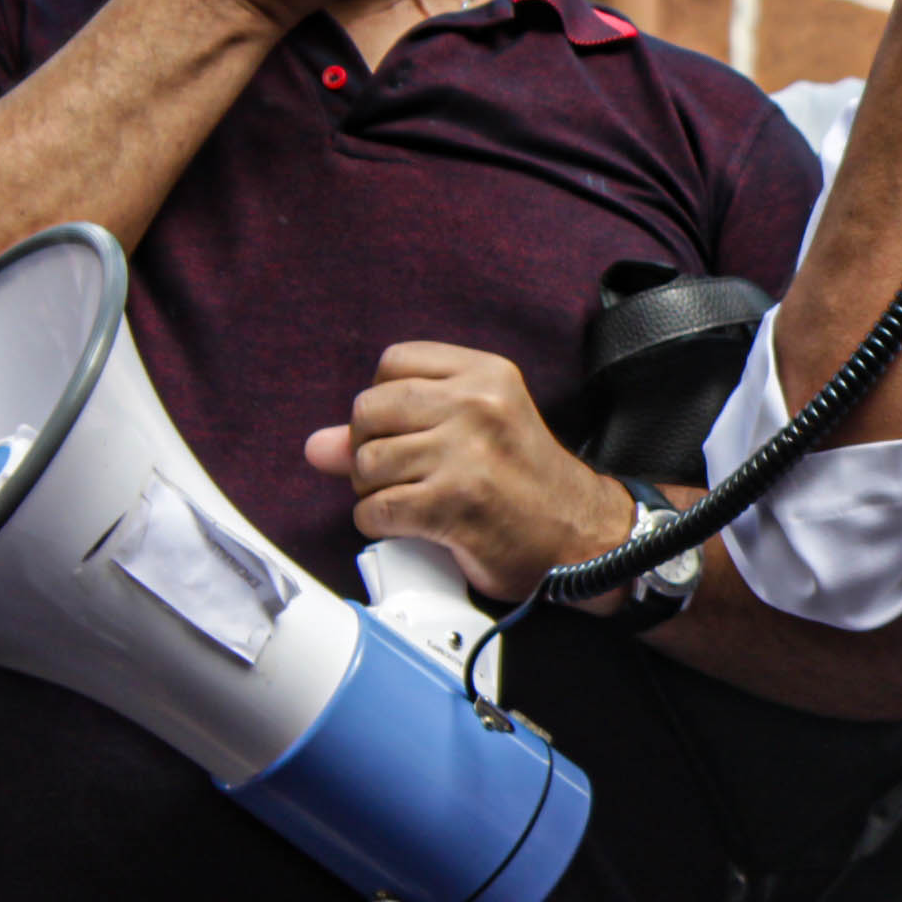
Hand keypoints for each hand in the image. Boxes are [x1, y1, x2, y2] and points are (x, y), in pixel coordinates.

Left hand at [306, 343, 634, 600]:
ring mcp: (465, 454)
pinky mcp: (453, 503)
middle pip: (368, 411)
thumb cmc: (528, 484)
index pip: (393, 362)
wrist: (584, 539)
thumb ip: (398, 427)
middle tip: (405, 472)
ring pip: (366, 464)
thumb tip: (317, 446)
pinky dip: (381, 524)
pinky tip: (413, 525)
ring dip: (375, 492)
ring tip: (412, 499)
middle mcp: (477, 405)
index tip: (409, 429)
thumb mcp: (477, 431)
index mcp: (487, 375)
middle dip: (371, 448)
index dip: (386, 401)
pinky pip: (376, 510)